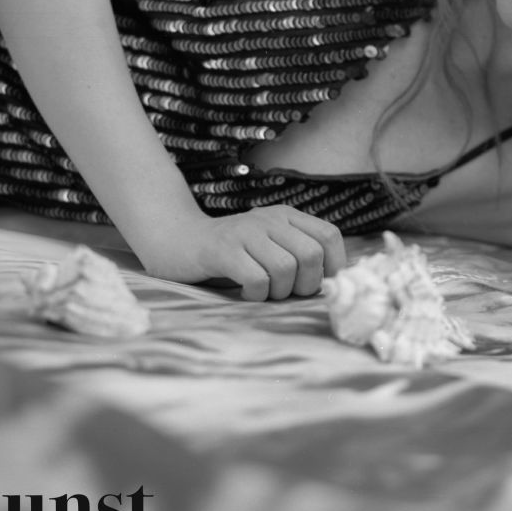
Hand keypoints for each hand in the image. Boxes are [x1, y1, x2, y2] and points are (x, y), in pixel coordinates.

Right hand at [136, 206, 346, 300]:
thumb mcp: (270, 245)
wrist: (178, 240)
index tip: (319, 284)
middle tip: (287, 293)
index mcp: (287, 216)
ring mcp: (246, 232)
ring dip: (279, 292)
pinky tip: (246, 292)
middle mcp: (270, 218)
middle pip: (312, 255)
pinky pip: (257, 279)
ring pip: (286, 268)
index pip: (329, 235)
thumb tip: (333, 283)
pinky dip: (257, 294)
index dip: (333, 265)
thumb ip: (298, 255)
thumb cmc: (232, 253)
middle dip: (306, 285)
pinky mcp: (223, 250)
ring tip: (264, 292)